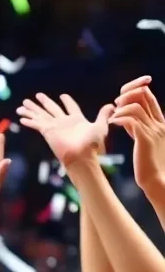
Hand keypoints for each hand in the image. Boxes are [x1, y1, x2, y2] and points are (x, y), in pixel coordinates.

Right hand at [17, 93, 111, 169]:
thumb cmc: (92, 144)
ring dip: (32, 110)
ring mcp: (54, 127)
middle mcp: (63, 122)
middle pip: (51, 109)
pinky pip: (36, 124)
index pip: (70, 107)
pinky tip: (21, 118)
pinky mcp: (48, 132)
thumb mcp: (100, 126)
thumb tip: (111, 105)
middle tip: (36, 96)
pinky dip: (29, 121)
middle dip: (43, 102)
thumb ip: (103, 115)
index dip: (66, 101)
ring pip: (41, 115)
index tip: (62, 96)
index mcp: (76, 120)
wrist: (81, 156)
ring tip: (22, 104)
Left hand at [110, 76, 164, 197]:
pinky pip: (132, 121)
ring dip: (121, 108)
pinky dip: (119, 118)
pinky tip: (112, 123)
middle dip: (127, 95)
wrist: (157, 179)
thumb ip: (136, 127)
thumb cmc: (149, 162)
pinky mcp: (146, 140)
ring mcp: (153, 130)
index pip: (149, 97)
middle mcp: (158, 123)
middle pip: (144, 96)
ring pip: (136, 107)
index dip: (134, 92)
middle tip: (115, 104)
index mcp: (160, 122)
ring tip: (112, 116)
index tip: (120, 99)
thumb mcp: (143, 140)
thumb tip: (123, 118)